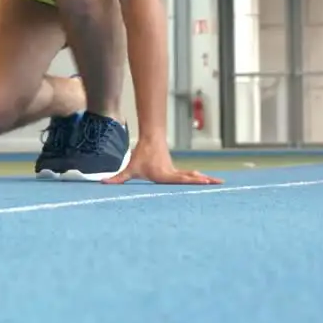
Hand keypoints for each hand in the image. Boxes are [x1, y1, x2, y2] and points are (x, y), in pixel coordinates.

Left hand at [104, 139, 221, 184]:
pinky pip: (191, 175)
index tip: (201, 180)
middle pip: (190, 177)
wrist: (150, 139)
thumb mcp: (129, 169)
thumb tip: (103, 182)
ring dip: (205, 179)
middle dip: (204, 181)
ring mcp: (176, 171)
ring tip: (220, 183)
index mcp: (163, 175)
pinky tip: (209, 181)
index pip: (179, 178)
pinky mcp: (177, 170)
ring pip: (193, 176)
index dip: (190, 180)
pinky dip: (201, 178)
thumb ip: (117, 178)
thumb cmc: (140, 155)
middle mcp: (172, 173)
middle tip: (218, 183)